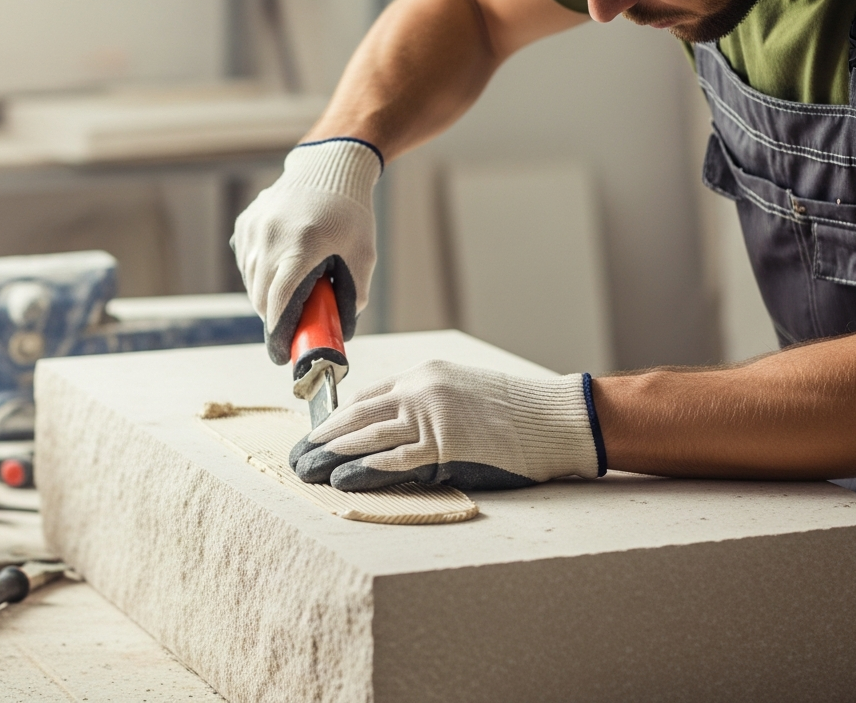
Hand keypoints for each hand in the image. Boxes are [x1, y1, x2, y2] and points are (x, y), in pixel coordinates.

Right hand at [231, 138, 381, 363]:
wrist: (328, 168)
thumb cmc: (350, 215)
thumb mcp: (362, 256)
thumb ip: (352, 297)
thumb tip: (339, 331)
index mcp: (302, 246)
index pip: (280, 302)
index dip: (279, 333)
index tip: (281, 354)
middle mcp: (271, 237)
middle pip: (261, 298)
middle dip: (275, 318)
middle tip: (294, 324)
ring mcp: (254, 229)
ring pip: (251, 283)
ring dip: (267, 296)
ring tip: (293, 287)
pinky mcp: (245, 224)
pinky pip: (246, 263)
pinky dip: (260, 274)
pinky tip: (281, 264)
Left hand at [289, 360, 604, 490]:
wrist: (558, 418)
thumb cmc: (519, 412)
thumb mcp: (465, 394)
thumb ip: (429, 407)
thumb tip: (397, 434)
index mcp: (425, 376)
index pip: (368, 397)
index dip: (338, 419)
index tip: (318, 435)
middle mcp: (421, 391)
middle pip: (357, 415)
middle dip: (322, 436)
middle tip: (297, 454)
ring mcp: (431, 417)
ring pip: (367, 436)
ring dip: (331, 455)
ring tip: (307, 469)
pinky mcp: (444, 446)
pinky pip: (394, 460)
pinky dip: (363, 469)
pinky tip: (341, 479)